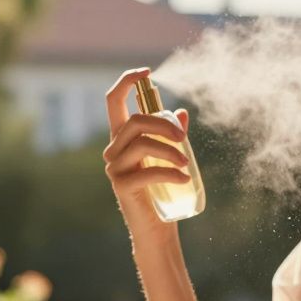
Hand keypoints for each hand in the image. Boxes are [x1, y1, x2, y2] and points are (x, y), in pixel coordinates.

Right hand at [103, 67, 192, 243]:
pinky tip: (184, 178)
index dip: (127, 81)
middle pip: (135, 121)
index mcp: (122, 138)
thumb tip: (182, 113)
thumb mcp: (169, 158)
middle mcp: (113, 150)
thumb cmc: (162, 192)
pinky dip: (170, 171)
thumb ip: (172, 137)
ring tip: (186, 163)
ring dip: (170, 150)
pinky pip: (148, 171)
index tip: (147, 71)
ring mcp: (114, 168)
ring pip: (142, 144)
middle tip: (182, 137)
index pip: (114, 101)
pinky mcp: (122, 186)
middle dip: (162, 124)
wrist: (156, 229)